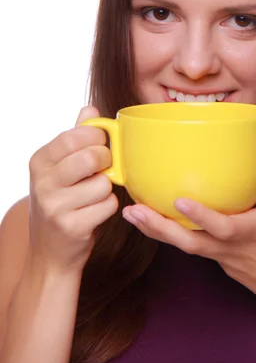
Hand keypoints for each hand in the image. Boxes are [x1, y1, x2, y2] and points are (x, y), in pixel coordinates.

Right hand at [28, 106, 117, 272]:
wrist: (49, 253)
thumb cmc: (60, 202)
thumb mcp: (58, 168)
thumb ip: (74, 137)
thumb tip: (90, 109)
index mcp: (39, 162)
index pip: (74, 137)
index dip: (96, 137)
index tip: (101, 144)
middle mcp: (42, 183)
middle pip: (90, 158)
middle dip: (106, 161)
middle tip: (103, 168)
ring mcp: (55, 207)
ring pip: (103, 182)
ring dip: (107, 188)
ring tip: (94, 194)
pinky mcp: (72, 227)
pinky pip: (108, 204)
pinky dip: (108, 206)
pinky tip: (95, 211)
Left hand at [122, 137, 255, 322]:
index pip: (224, 226)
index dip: (200, 215)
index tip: (177, 201)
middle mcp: (236, 250)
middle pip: (190, 242)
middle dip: (158, 227)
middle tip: (132, 210)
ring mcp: (229, 263)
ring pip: (189, 248)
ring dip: (161, 233)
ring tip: (135, 216)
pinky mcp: (228, 269)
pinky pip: (199, 251)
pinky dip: (179, 238)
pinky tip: (167, 224)